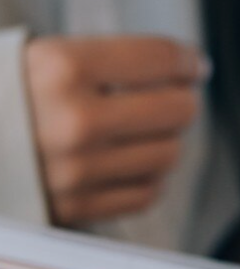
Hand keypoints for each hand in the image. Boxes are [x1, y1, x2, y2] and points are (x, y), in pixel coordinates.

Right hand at [25, 35, 207, 224]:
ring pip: (170, 153)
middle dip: (180, 99)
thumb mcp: (42, 59)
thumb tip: (192, 68)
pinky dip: (145, 176)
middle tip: (167, 96)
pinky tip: (124, 161)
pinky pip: (147, 192)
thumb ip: (113, 60)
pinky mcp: (76, 210)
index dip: (187, 60)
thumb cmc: (5, 98)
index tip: (193, 65)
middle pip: (179, 109)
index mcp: (61, 67)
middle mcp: (73, 121)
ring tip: (139, 130)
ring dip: (163, 139)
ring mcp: (76, 171)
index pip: (161, 58)